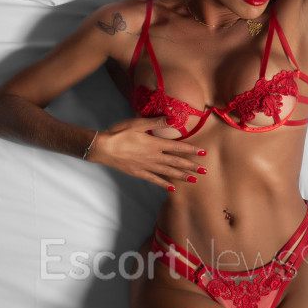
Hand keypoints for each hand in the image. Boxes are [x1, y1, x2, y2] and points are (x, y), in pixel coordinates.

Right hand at [88, 116, 207, 190]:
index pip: (177, 147)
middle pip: (176, 162)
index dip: (191, 150)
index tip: (203, 153)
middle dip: (191, 166)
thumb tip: (174, 119)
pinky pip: (154, 180)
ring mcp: (146, 166)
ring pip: (168, 172)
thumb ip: (157, 122)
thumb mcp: (138, 123)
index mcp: (154, 144)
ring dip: (182, 176)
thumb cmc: (119, 133)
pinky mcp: (138, 173)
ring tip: (194, 180)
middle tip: (204, 171)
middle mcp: (153, 157)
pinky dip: (163, 184)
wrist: (103, 147)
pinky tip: (172, 188)